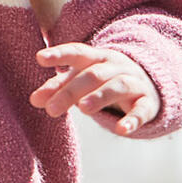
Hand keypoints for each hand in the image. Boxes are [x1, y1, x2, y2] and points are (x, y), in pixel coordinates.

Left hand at [32, 42, 160, 133]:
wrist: (147, 83)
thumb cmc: (103, 80)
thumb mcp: (81, 79)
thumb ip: (58, 87)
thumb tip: (34, 100)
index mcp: (96, 58)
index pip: (77, 52)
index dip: (59, 54)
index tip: (40, 58)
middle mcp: (116, 66)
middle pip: (93, 74)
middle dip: (71, 90)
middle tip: (51, 109)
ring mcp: (134, 83)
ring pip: (118, 86)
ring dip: (100, 96)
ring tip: (82, 109)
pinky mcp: (147, 103)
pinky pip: (142, 110)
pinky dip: (132, 119)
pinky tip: (121, 130)